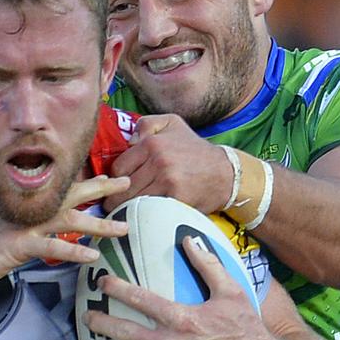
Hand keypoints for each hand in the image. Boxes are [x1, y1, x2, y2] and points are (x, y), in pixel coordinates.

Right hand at [0, 175, 130, 290]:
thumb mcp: (2, 235)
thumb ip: (23, 232)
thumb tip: (40, 236)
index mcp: (24, 210)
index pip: (59, 193)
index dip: (83, 185)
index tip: (106, 179)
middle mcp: (27, 214)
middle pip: (70, 197)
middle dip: (100, 189)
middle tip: (126, 182)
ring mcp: (23, 228)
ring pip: (67, 220)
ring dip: (97, 223)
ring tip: (122, 228)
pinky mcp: (17, 246)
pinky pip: (50, 247)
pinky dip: (73, 251)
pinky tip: (92, 257)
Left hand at [82, 237, 290, 339]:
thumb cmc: (247, 330)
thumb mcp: (231, 292)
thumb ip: (207, 264)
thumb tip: (188, 239)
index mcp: (184, 318)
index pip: (141, 299)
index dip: (117, 288)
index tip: (101, 281)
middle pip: (126, 332)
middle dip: (102, 322)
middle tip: (85, 316)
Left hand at [103, 114, 232, 212]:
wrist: (225, 172)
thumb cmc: (194, 149)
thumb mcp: (171, 123)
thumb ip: (146, 124)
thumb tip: (128, 140)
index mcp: (152, 143)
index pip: (118, 167)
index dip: (114, 179)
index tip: (117, 185)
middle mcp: (158, 161)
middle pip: (123, 187)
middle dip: (116, 198)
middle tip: (114, 204)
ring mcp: (167, 181)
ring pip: (133, 201)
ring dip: (126, 209)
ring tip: (124, 212)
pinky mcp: (176, 199)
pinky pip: (149, 210)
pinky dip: (143, 215)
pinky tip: (142, 216)